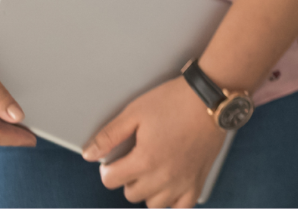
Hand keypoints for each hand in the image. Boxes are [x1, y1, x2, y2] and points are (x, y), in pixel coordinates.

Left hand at [83, 75, 227, 206]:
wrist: (209, 99)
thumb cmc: (173, 101)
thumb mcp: (134, 112)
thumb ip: (109, 136)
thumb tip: (88, 154)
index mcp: (145, 160)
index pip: (111, 180)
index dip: (108, 169)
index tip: (114, 160)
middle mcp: (163, 177)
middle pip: (131, 194)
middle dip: (128, 178)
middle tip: (135, 160)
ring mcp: (182, 182)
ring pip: (154, 204)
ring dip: (148, 191)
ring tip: (151, 171)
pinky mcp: (198, 182)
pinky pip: (181, 207)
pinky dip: (173, 201)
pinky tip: (169, 186)